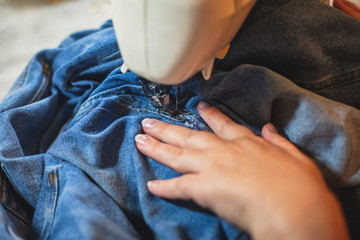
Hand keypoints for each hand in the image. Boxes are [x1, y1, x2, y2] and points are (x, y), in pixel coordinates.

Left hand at [135, 102, 348, 239]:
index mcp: (247, 143)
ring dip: (157, 148)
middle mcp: (225, 151)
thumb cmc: (300, 186)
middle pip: (190, 136)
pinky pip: (179, 187)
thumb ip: (279, 142)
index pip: (224, 125)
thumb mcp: (296, 157)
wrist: (295, 207)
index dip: (209, 115)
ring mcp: (213, 168)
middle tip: (149, 122)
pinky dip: (165, 187)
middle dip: (167, 129)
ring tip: (139, 140)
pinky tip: (151, 186)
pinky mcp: (205, 189)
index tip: (198, 107)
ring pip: (178, 155)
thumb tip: (270, 128)